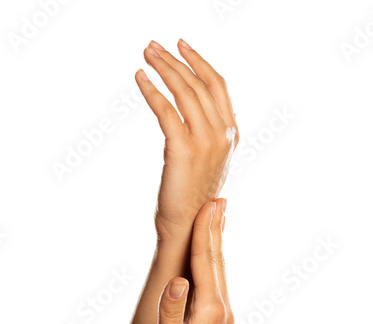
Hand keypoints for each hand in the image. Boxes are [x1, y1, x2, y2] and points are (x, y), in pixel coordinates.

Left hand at [135, 39, 238, 240]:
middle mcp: (223, 136)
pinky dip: (152, 90)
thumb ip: (209, 136)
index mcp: (231, 137)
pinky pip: (167, 111)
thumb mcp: (209, 162)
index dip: (200, 63)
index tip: (182, 47)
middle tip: (154, 46)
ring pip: (186, 93)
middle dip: (177, 60)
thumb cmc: (193, 197)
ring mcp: (206, 143)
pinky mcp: (184, 150)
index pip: (219, 88)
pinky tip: (140, 79)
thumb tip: (200, 114)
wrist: (187, 227)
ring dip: (165, 68)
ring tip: (147, 55)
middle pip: (201, 84)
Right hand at [138, 199, 233, 323]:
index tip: (209, 204)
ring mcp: (223, 320)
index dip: (205, 232)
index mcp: (211, 312)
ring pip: (220, 274)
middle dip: (216, 230)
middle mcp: (223, 312)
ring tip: (218, 223)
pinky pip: (218, 286)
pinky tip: (214, 263)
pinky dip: (215, 266)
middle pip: (218, 263)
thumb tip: (178, 281)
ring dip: (218, 246)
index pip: (206, 262)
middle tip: (219, 202)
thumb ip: (171, 314)